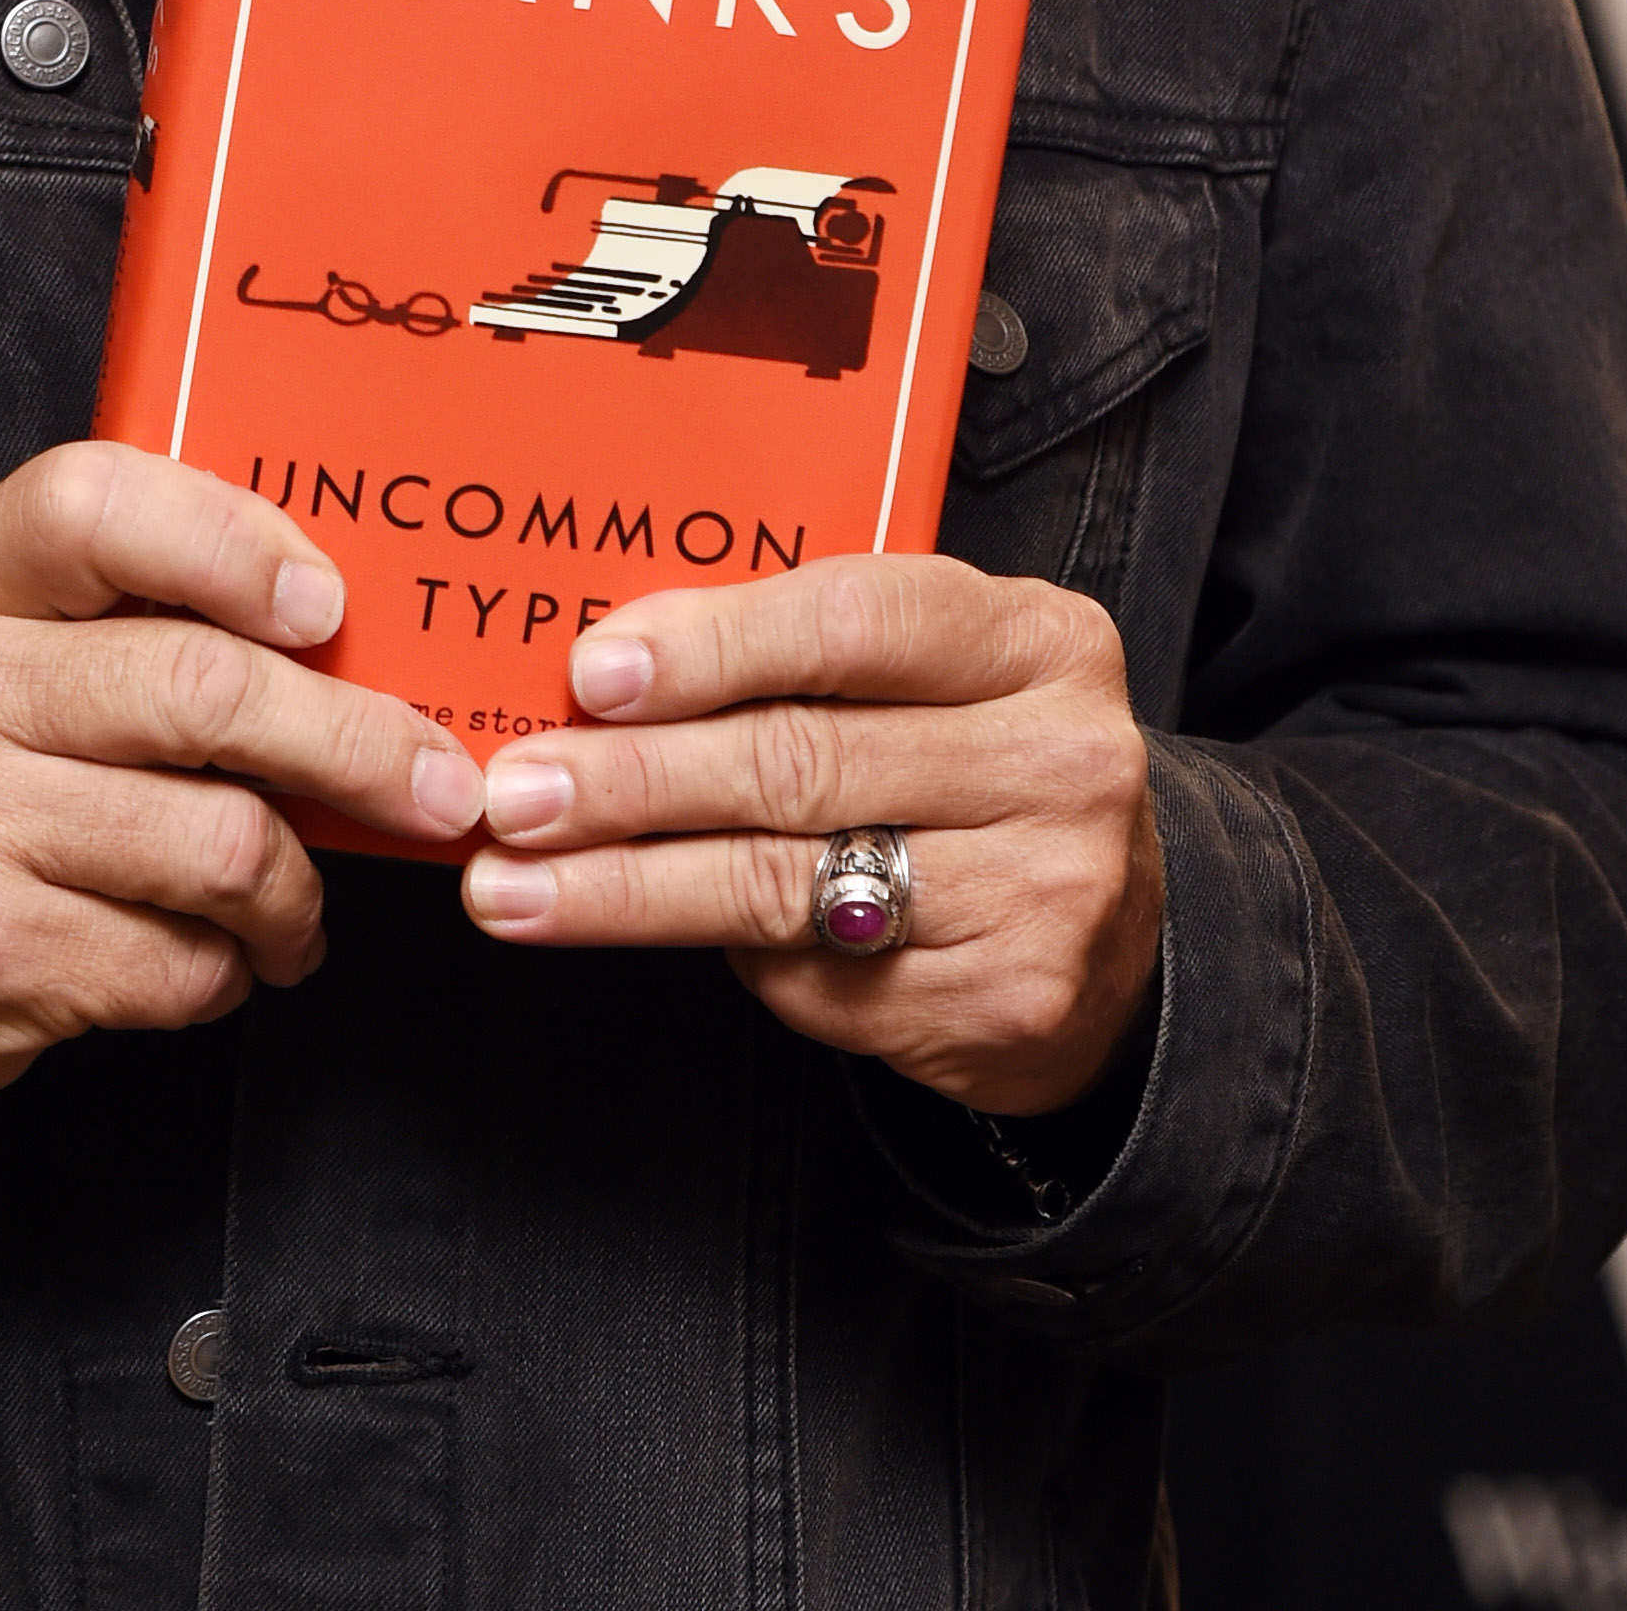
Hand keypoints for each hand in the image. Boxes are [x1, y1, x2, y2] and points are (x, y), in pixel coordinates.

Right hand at [0, 441, 486, 1158]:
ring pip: (222, 842)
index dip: (231, 541)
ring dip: (298, 891)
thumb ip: (114, 619)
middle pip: (205, 690)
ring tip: (297, 906)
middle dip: (357, 745)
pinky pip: (182, 961)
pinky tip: (211, 960)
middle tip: (434, 785)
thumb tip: (331, 622)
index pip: (91, 503)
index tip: (327, 605)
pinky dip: (229, 972)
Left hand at [458, 555, 1161, 1116]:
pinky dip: (716, 953)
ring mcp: (1044, 891)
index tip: (592, 676)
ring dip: (628, 886)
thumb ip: (793, 648)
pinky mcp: (1006, 1001)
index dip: (711, 649)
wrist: (1109, 922)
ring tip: (518, 885)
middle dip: (634, 782)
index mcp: (1036, 640)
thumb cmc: (971, 759)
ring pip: (786, 884)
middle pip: (800, 764)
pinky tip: (638, 929)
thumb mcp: (920, 669)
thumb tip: (603, 667)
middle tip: (517, 795)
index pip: (851, 624)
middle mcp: (1061, 760)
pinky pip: (816, 975)